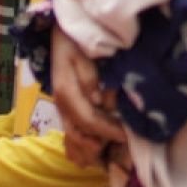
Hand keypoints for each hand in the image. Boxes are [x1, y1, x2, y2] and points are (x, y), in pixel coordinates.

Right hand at [51, 24, 125, 164]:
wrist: (59, 33)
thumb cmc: (74, 41)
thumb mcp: (82, 53)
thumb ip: (89, 77)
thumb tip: (98, 101)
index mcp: (66, 92)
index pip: (88, 120)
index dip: (108, 131)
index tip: (127, 136)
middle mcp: (61, 103)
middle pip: (78, 134)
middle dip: (98, 145)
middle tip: (120, 147)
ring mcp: (61, 106)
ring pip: (71, 136)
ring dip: (87, 149)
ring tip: (106, 153)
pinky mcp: (65, 106)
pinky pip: (69, 131)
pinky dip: (78, 145)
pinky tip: (91, 151)